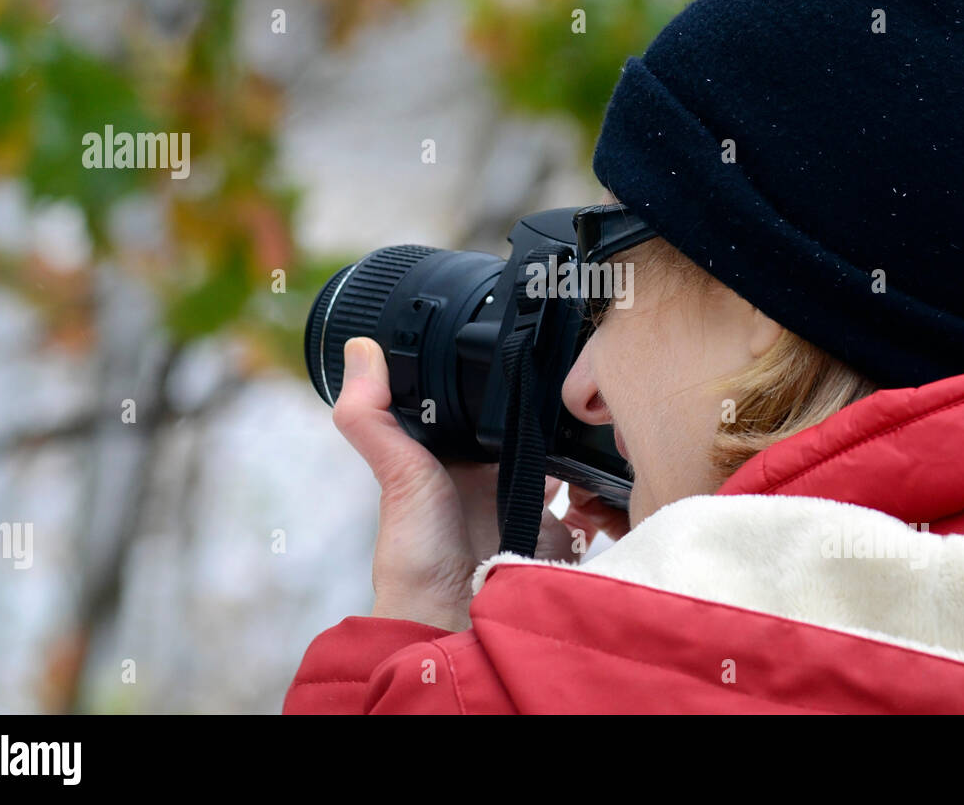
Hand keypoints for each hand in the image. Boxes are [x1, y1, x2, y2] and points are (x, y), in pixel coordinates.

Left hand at [332, 337, 619, 631]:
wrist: (457, 620)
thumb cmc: (417, 554)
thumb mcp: (396, 473)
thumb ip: (372, 415)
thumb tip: (358, 347)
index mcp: (452, 460)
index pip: (479, 407)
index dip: (496, 380)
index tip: (519, 342)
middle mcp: (492, 478)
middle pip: (527, 428)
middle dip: (549, 406)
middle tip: (574, 376)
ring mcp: (528, 505)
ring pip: (562, 459)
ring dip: (577, 441)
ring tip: (595, 414)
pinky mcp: (559, 531)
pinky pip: (589, 502)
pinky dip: (599, 486)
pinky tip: (606, 465)